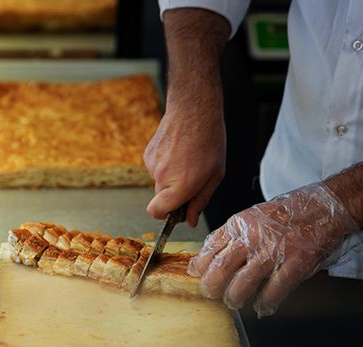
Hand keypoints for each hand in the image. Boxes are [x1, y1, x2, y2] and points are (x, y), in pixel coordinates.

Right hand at [145, 7, 230, 226]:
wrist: (193, 109)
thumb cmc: (209, 141)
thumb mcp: (215, 175)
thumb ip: (200, 200)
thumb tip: (190, 221)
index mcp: (181, 185)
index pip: (156, 212)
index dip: (164, 216)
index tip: (176, 211)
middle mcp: (162, 177)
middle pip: (161, 199)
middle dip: (174, 195)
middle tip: (192, 178)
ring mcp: (152, 164)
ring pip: (159, 182)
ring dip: (171, 177)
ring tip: (187, 159)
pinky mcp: (147, 154)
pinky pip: (155, 168)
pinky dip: (165, 165)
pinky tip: (178, 151)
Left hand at [188, 183, 359, 316]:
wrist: (324, 206)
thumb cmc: (287, 213)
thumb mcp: (252, 216)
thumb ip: (232, 235)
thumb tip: (207, 257)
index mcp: (240, 224)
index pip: (210, 247)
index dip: (199, 265)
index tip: (195, 275)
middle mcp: (253, 236)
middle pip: (221, 268)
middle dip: (211, 286)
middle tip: (211, 294)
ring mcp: (274, 250)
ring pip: (243, 283)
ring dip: (234, 297)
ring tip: (234, 301)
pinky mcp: (295, 262)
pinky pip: (274, 289)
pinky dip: (265, 302)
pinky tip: (262, 305)